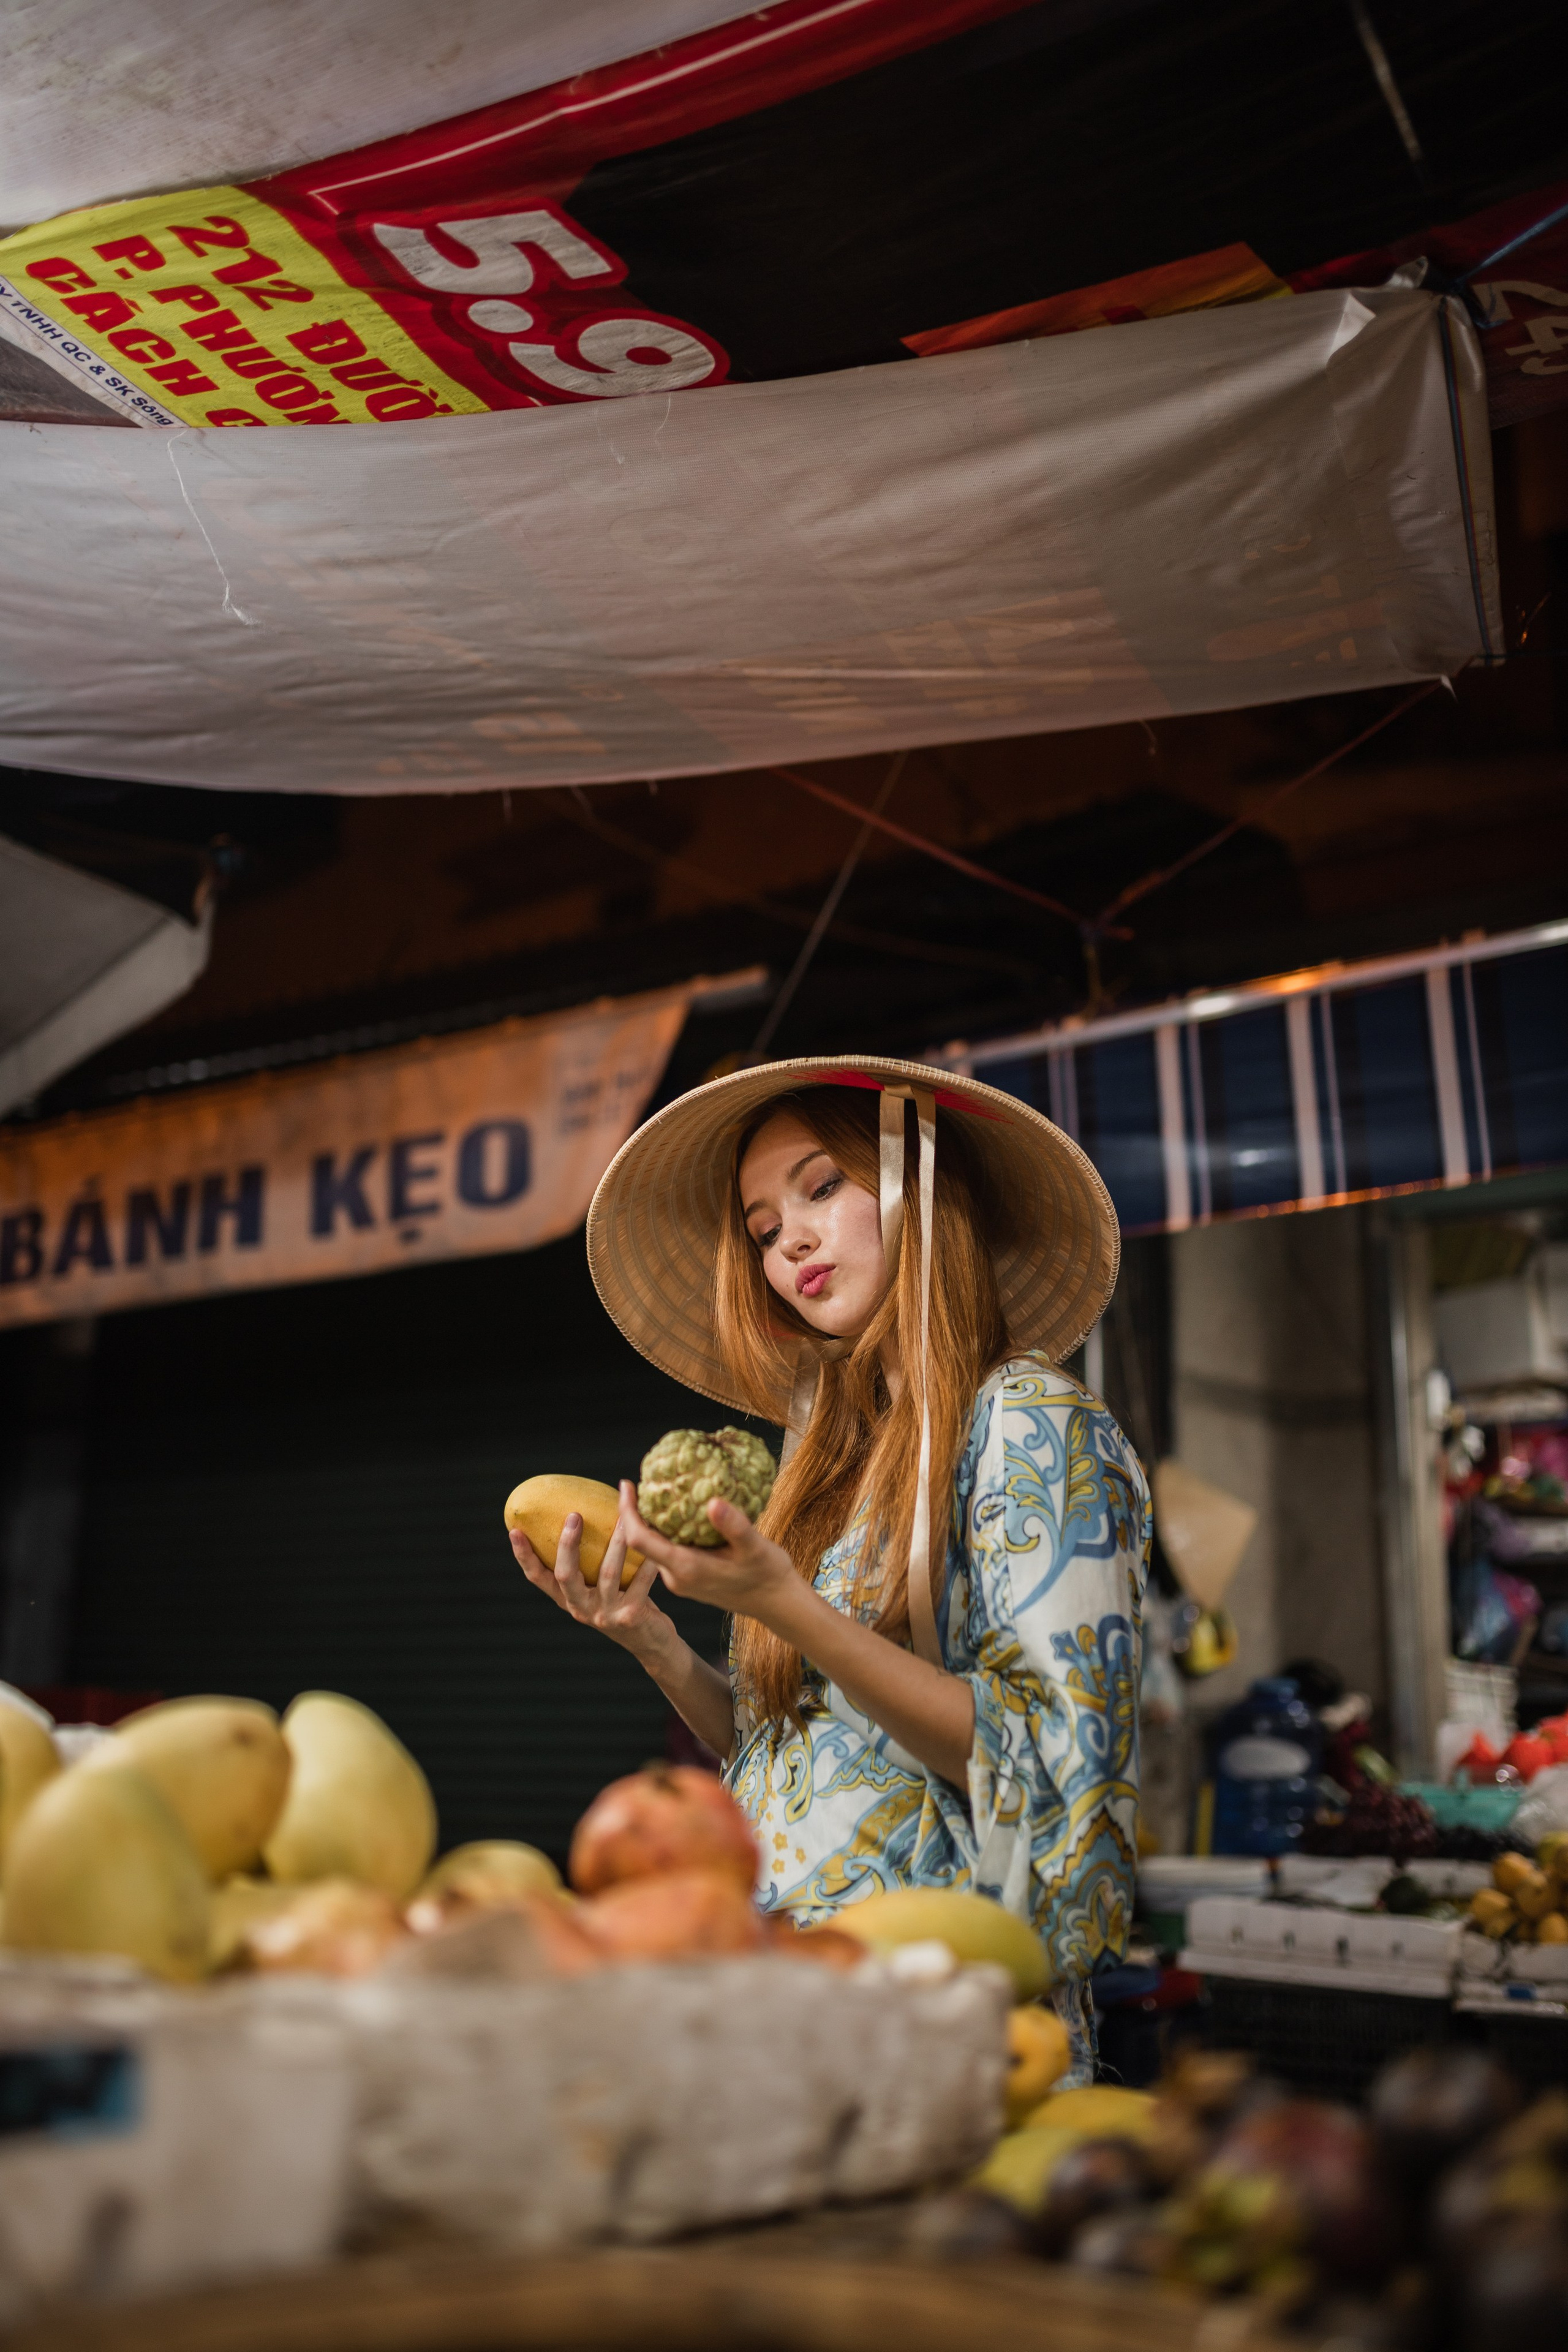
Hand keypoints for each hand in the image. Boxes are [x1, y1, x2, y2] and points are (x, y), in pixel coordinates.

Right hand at [511, 1510, 669, 1657]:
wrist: (651, 1644)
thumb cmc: (624, 1602)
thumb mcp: (599, 1587)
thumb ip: (590, 1563)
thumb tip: (586, 1510)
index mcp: (568, 1599)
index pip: (538, 1578)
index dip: (524, 1556)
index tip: (514, 1531)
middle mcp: (581, 1608)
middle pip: (565, 1575)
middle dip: (567, 1544)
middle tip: (574, 1515)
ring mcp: (605, 1615)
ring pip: (607, 1572)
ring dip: (616, 1541)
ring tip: (624, 1516)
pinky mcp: (630, 1616)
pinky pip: (640, 1582)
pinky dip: (647, 1561)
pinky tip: (653, 1542)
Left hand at [617, 1481, 796, 1623]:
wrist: (776, 1602)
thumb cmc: (767, 1574)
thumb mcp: (755, 1547)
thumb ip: (734, 1526)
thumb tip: (712, 1502)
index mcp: (686, 1568)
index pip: (640, 1540)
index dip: (627, 1512)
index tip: (627, 1484)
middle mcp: (677, 1577)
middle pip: (642, 1542)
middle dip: (635, 1513)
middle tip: (639, 1482)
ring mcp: (681, 1580)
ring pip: (655, 1547)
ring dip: (652, 1522)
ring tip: (656, 1491)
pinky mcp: (689, 1579)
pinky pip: (668, 1552)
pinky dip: (667, 1532)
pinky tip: (678, 1514)